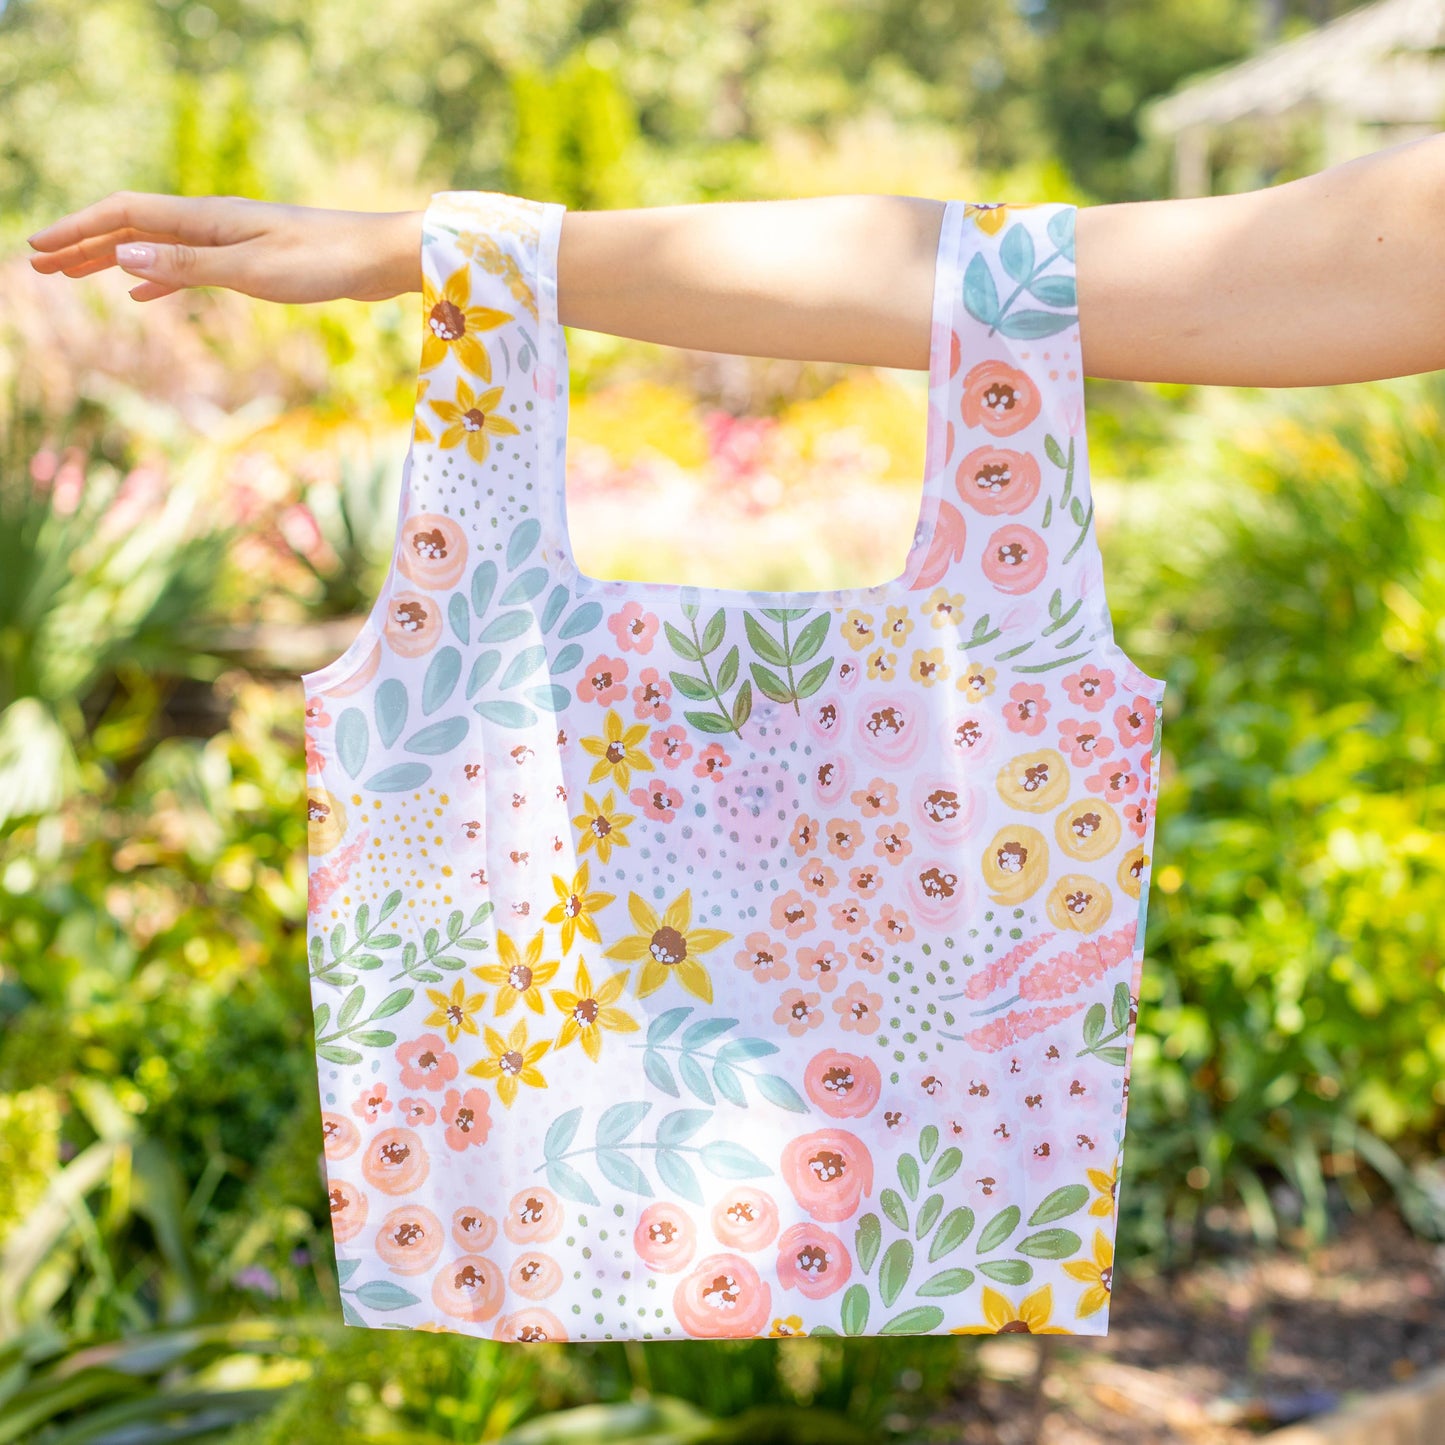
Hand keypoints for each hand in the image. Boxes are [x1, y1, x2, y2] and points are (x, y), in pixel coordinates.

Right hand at [25, 191, 423, 304]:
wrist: (378, 258)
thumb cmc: (323, 263)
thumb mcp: (251, 271)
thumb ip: (189, 266)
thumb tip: (124, 257)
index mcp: (206, 218)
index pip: (124, 215)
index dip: (79, 230)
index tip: (39, 249)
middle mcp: (212, 223)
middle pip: (132, 229)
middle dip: (84, 246)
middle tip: (40, 267)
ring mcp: (231, 241)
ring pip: (156, 249)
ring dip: (113, 263)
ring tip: (75, 278)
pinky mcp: (252, 260)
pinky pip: (189, 267)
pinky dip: (158, 280)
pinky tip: (141, 297)